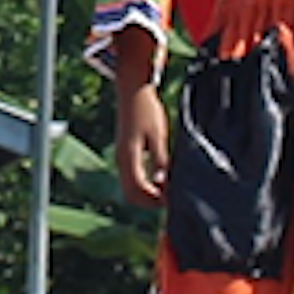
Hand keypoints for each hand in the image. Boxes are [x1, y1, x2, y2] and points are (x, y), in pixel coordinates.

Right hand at [114, 76, 170, 211]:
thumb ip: (160, 160)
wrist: (132, 91)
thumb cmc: (146, 110)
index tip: (172, 199)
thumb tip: (163, 183)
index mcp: (129, 156)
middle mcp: (121, 160)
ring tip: (167, 191)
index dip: (155, 199)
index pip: (138, 189)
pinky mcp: (124, 154)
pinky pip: (131, 178)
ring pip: (130, 188)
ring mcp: (121, 157)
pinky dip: (143, 186)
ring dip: (146, 194)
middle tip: (171, 200)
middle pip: (131, 194)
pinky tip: (159, 180)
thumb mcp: (158, 135)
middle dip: (149, 202)